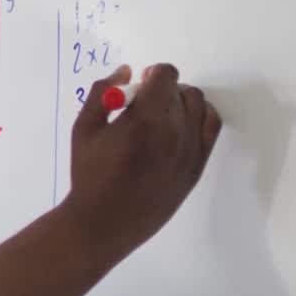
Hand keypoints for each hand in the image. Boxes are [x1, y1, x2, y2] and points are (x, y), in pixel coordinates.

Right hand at [62, 63, 222, 263]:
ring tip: (161, 120)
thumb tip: (125, 72)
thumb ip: (102, 94)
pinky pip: (211, 128)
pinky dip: (200, 119)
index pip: (166, 76)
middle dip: (164, 91)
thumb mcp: (83, 130)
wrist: (104, 223)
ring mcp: (191, 150)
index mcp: (145, 119)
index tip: (139, 88)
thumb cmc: (89, 176)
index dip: (152, 75)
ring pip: (200, 106)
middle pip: (184, 91)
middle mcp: (175, 131)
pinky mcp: (197, 166)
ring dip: (182, 104)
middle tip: (144, 107)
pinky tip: (181, 128)